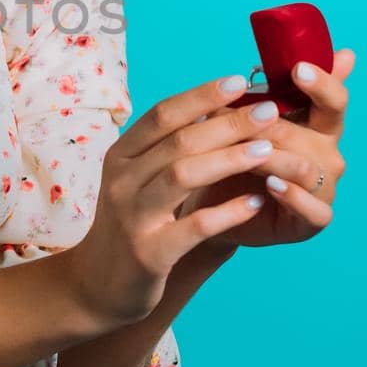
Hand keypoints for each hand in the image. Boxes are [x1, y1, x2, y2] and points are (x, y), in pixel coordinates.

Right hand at [75, 70, 310, 328]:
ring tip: (267, 151)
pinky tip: (256, 203)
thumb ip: (168, 150)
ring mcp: (132, 217)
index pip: (162, 114)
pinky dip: (227, 213)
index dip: (201, 95)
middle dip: (227, 123)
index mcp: (120, 156)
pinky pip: (193, 227)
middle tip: (269, 112)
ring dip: (229, 159)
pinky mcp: (148, 253)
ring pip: (182, 176)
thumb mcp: (137, 180)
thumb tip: (218, 109)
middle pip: (177, 141)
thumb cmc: (131, 225)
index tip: (241, 81)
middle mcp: (121, 181)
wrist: (97, 285)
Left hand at [177, 49, 353, 251]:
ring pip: (306, 167)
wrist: (216, 205)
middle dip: (271, 125)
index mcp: (319, 125)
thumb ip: (263, 93)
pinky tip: (271, 185)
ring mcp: (325, 188)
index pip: (334, 100)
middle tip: (235, 122)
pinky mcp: (315, 219)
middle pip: (311, 134)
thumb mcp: (244, 120)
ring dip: (272, 158)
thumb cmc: (234, 155)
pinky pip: (313, 208)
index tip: (298, 69)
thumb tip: (278, 58)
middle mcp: (328, 154)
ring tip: (243, 153)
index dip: (321, 84)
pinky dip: (292, 196)